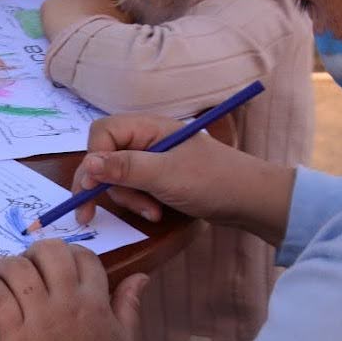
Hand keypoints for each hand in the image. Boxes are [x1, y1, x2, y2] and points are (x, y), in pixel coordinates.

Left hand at [0, 240, 147, 340]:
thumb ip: (128, 305)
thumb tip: (139, 276)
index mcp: (97, 304)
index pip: (84, 257)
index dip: (70, 252)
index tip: (57, 261)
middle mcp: (67, 304)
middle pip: (49, 253)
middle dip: (36, 250)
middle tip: (27, 261)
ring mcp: (39, 318)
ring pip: (18, 269)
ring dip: (6, 263)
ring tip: (0, 268)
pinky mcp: (13, 336)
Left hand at [40, 0, 126, 36]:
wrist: (84, 36)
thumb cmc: (107, 29)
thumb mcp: (124, 22)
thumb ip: (125, 15)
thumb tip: (126, 14)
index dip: (101, 9)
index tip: (99, 21)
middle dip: (83, 8)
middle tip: (83, 25)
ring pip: (65, 3)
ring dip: (67, 11)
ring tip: (70, 29)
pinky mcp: (47, 4)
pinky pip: (50, 11)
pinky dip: (53, 18)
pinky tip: (57, 30)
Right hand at [71, 113, 293, 244]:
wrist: (254, 201)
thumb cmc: (213, 182)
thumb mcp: (165, 175)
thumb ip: (124, 168)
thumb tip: (88, 164)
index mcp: (148, 127)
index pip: (102, 135)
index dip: (92, 161)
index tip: (89, 190)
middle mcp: (147, 138)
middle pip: (105, 156)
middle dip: (108, 185)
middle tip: (94, 214)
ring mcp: (154, 158)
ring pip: (118, 175)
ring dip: (127, 198)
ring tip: (150, 213)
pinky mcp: (160, 177)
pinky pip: (134, 186)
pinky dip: (138, 201)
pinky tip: (155, 213)